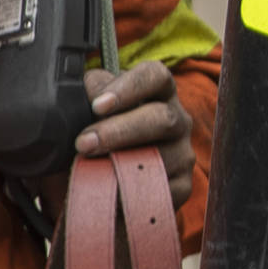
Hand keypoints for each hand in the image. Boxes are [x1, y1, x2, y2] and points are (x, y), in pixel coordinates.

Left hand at [77, 60, 195, 209]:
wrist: (96, 188)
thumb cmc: (95, 138)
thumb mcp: (86, 111)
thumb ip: (87, 95)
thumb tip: (87, 92)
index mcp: (157, 92)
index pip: (156, 76)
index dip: (130, 87)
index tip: (98, 104)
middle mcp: (176, 120)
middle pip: (162, 118)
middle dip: (120, 130)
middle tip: (85, 143)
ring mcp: (182, 153)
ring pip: (162, 157)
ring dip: (122, 164)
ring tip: (89, 171)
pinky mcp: (181, 185)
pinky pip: (163, 188)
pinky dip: (134, 191)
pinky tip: (110, 192)